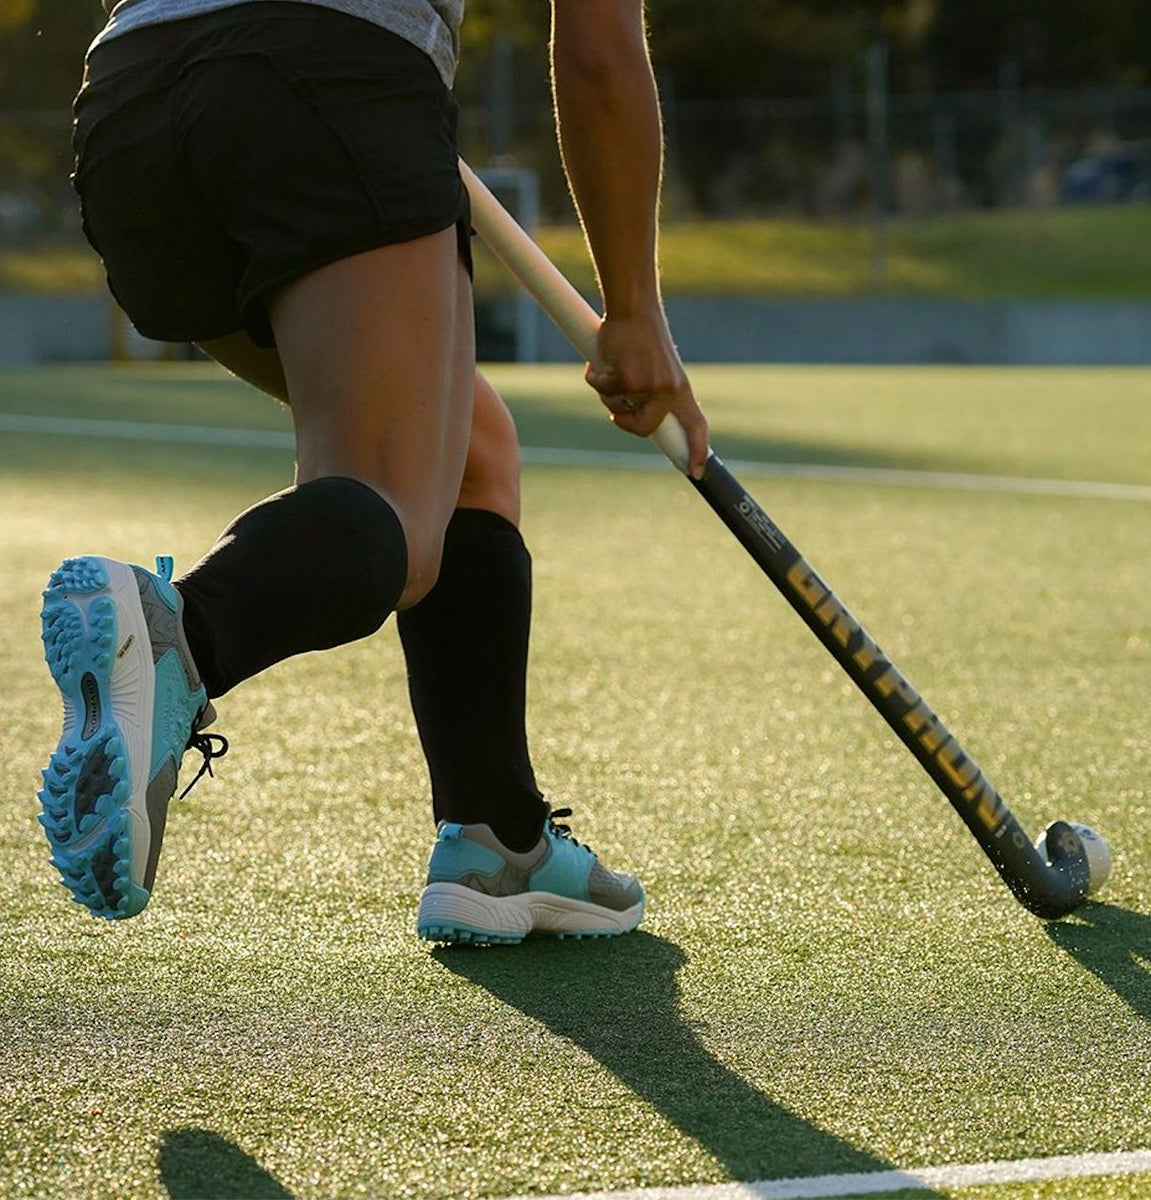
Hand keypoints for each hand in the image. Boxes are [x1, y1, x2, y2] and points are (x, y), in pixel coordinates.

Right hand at [585, 311, 709, 478]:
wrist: (633, 306)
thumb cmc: (641, 336)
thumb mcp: (655, 368)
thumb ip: (651, 394)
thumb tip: (632, 419)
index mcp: (680, 388)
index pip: (697, 425)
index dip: (698, 451)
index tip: (697, 472)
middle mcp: (668, 389)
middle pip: (644, 428)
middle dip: (623, 423)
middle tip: (615, 410)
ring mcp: (648, 384)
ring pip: (617, 408)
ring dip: (605, 392)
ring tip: (610, 367)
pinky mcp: (626, 377)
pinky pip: (602, 389)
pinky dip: (594, 377)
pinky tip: (599, 360)